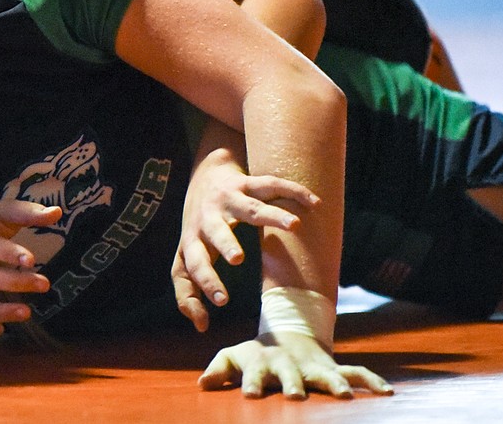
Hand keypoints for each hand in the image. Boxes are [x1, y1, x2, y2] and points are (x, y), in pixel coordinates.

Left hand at [173, 152, 318, 330]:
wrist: (206, 175)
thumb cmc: (199, 228)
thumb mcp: (187, 256)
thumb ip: (189, 290)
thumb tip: (201, 327)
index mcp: (192, 240)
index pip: (191, 263)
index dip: (204, 280)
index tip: (223, 299)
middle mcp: (207, 218)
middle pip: (214, 231)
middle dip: (225, 243)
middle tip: (237, 258)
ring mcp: (227, 198)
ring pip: (249, 206)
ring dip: (271, 216)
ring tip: (294, 225)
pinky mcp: (246, 182)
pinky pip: (271, 185)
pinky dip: (294, 192)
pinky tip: (314, 203)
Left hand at [199, 333, 392, 399]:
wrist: (288, 335)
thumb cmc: (256, 354)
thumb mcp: (234, 356)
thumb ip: (219, 369)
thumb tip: (202, 383)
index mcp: (263, 364)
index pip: (254, 375)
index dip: (251, 383)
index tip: (250, 394)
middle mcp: (290, 366)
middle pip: (292, 376)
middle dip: (293, 385)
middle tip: (295, 395)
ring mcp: (313, 367)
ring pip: (327, 374)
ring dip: (335, 383)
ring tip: (345, 395)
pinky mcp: (333, 369)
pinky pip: (356, 373)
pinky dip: (371, 381)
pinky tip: (387, 392)